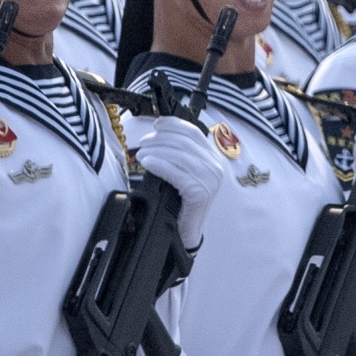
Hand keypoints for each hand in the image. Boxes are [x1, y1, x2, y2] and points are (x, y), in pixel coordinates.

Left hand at [134, 117, 224, 247]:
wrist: (186, 231)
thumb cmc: (181, 201)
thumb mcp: (183, 172)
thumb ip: (178, 154)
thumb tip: (157, 135)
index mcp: (212, 158)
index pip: (194, 132)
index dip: (173, 124)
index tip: (156, 124)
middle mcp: (215, 166)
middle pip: (184, 141)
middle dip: (159, 139)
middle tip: (142, 143)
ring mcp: (210, 180)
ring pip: (179, 155)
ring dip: (156, 151)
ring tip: (140, 155)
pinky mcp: (200, 192)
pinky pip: (176, 173)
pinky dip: (159, 165)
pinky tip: (147, 164)